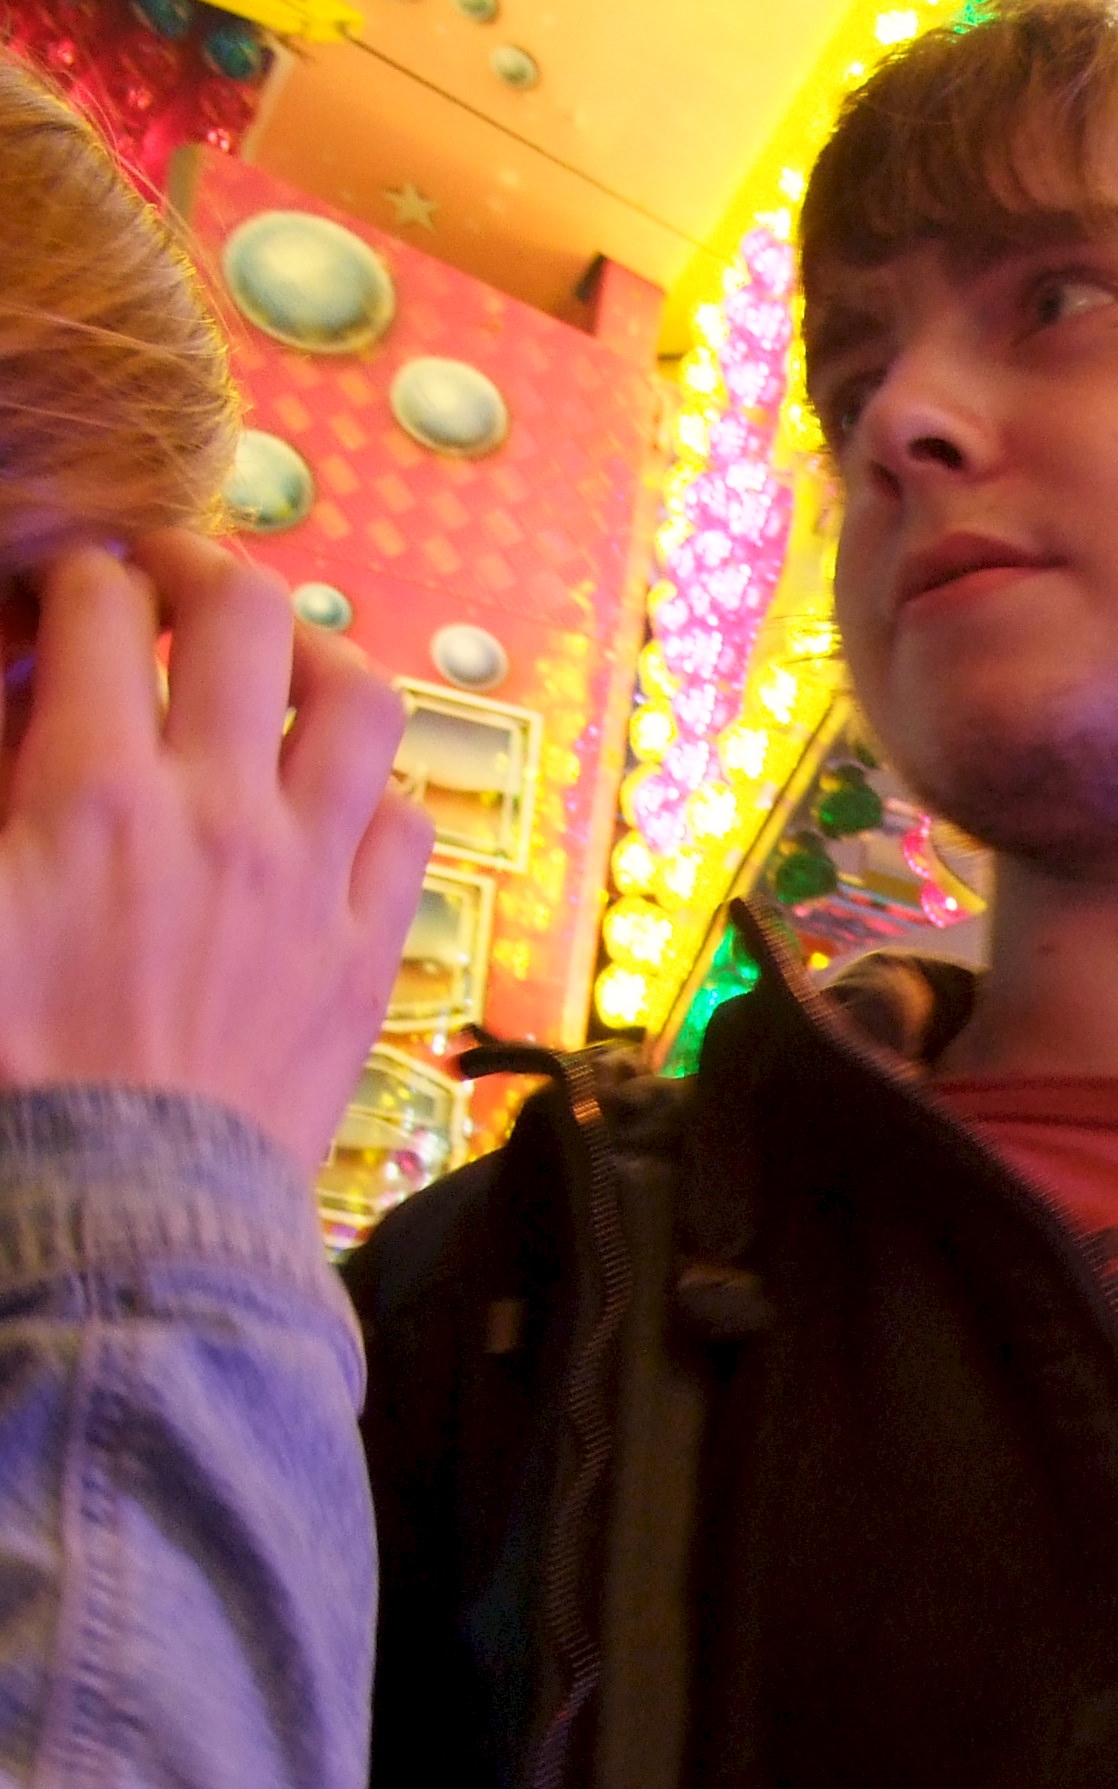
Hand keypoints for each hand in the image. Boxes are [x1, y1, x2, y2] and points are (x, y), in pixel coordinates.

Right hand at [0, 534, 432, 1176]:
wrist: (119, 1217)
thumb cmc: (13, 1077)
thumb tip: (24, 720)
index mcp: (95, 794)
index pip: (103, 608)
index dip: (78, 577)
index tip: (65, 596)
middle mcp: (222, 815)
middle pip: (247, 616)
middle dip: (202, 571)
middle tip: (170, 585)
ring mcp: (312, 882)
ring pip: (363, 702)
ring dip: (320, 658)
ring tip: (281, 665)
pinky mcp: (367, 954)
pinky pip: (407, 825)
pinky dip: (375, 789)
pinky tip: (337, 799)